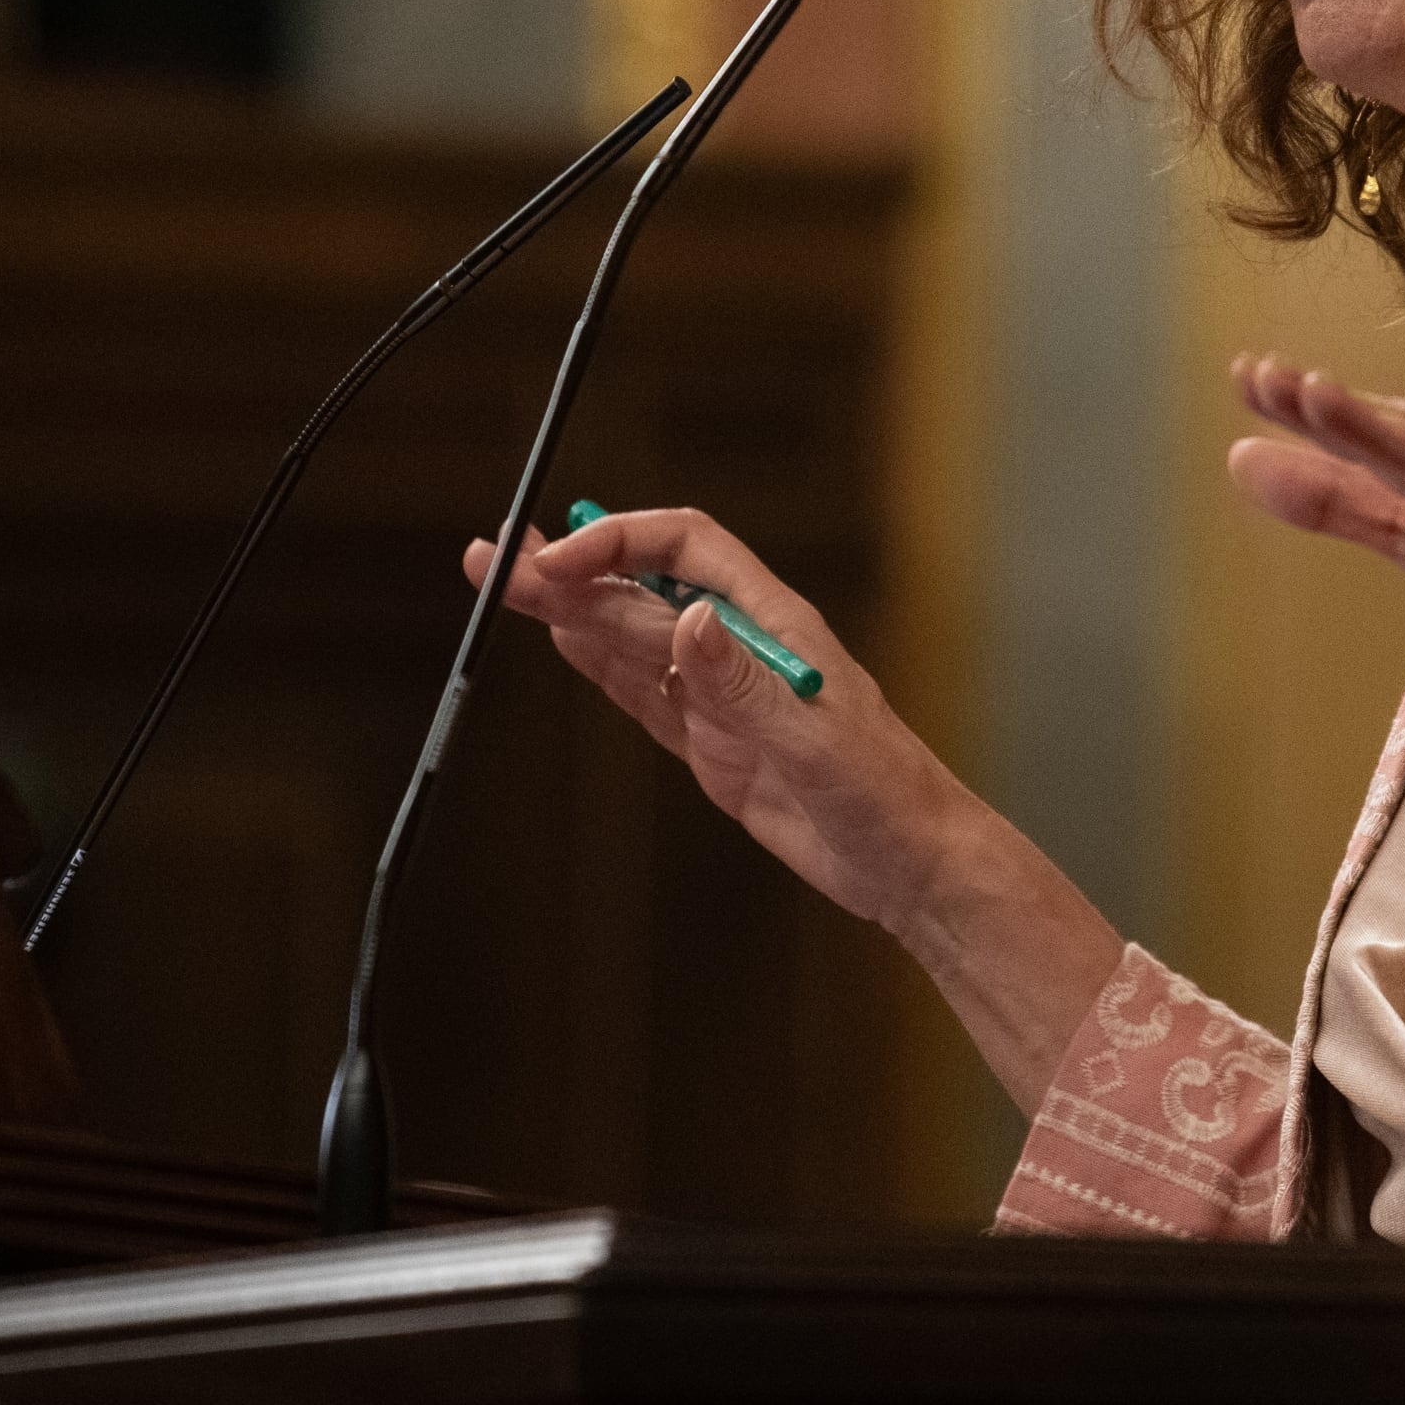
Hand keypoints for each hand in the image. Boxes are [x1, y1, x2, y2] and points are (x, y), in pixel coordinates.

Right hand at [473, 506, 1125, 1114]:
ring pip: (631, 639)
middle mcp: (740, 647)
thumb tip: (689, 617)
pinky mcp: (711, 743)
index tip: (559, 561)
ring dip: (571, 611)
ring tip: (506, 584)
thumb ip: (743, 683)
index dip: (620, 543)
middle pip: (642, 591)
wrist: (907, 861)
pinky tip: (564, 640)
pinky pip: (644, 694)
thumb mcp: (811, 739)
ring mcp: (722, 696)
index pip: (686, 552)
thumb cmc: (883, 792)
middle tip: (496, 559)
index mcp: (773, 624)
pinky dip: (600, 666)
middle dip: (571, 570)